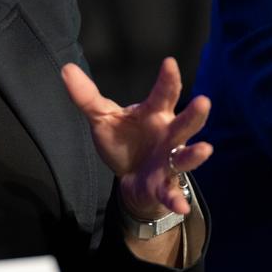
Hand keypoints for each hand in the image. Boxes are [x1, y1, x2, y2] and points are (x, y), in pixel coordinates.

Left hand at [62, 58, 211, 219]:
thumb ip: (87, 97)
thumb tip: (66, 69)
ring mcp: (168, 160)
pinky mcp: (163, 184)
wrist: (129, 177)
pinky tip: (181, 208)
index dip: (168, 79)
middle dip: (194, 114)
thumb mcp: (103, 118)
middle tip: (203, 101)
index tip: (169, 63)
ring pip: (184, 156)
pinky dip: (177, 200)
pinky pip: (172, 192)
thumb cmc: (123, 140)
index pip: (164, 94)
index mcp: (155, 114)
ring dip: (194, 154)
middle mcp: (168, 135)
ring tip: (205, 149)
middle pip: (184, 123)